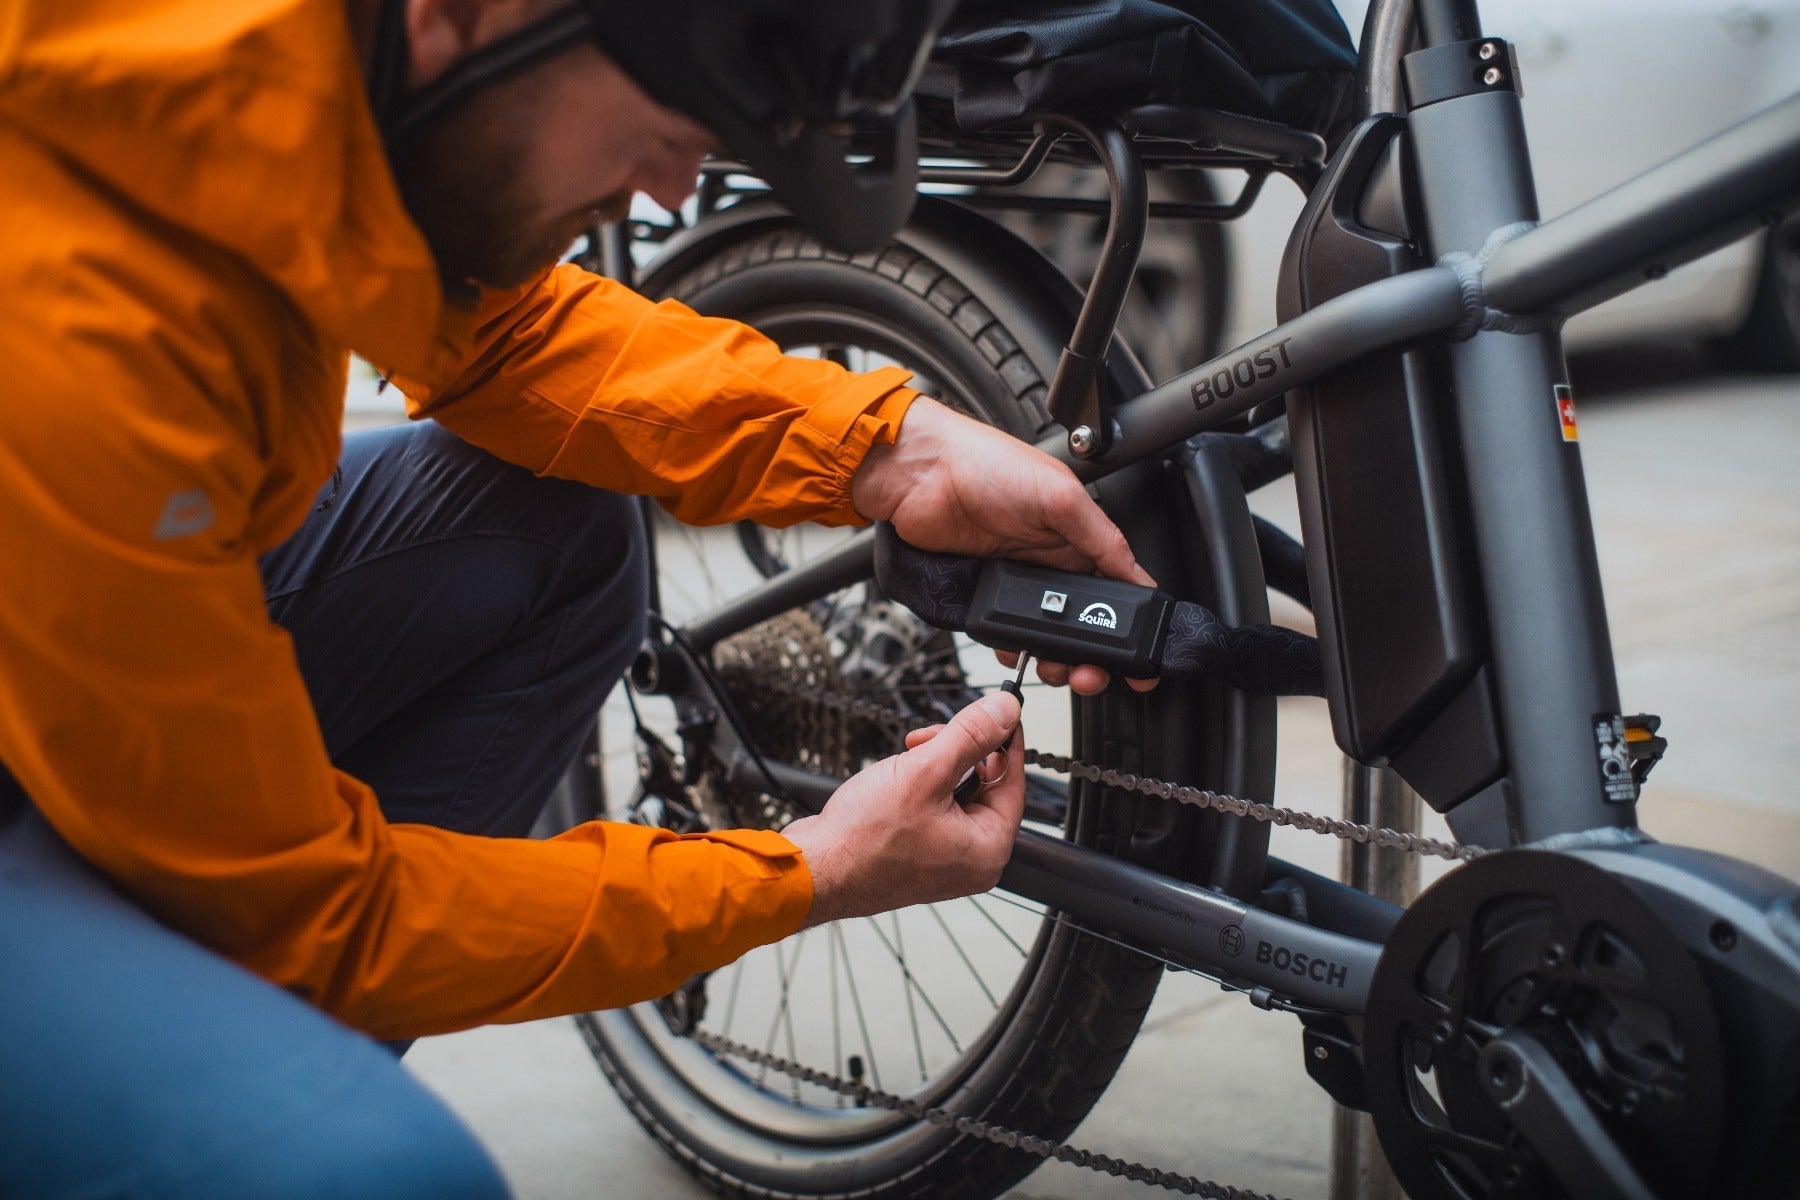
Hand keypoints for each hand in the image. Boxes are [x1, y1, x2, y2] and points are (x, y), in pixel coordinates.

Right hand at [780, 690, 1024, 927]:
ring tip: (903, 762)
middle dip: (956, 752)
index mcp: (988, 848)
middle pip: (983, 784)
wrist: (815, 869)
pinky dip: (917, 784)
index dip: (1003, 739)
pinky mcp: (917, 851)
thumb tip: (1005, 710)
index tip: (999, 709)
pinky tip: (894, 779)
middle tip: (926, 739)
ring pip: (954, 791)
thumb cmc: (864, 841)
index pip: (1013, 781)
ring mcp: (943, 857)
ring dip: (932, 764)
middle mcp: (971, 858)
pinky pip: (932, 805)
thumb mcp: (925, 772)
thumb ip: (971, 736)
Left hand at [851, 396, 1157, 693]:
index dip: (1126, 624)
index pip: (1113, 588)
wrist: (917, 475)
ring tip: (1058, 669)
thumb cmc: (983, 463)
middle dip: (1091, 654)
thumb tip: (1139, 574)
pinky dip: (1012, 651)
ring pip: (1045, 636)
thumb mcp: (1059, 496)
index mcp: (1076, 536)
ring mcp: (1015, 581)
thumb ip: (1102, 538)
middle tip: (1092, 673)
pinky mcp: (983, 596)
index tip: (1137, 656)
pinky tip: (1015, 654)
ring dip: (1055, 659)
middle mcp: (1049, 561)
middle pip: (1081, 622)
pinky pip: (1004, 634)